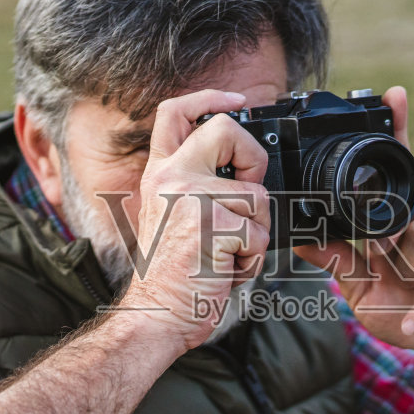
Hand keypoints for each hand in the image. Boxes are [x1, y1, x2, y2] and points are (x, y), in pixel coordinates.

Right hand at [117, 90, 271, 350]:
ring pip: (257, 198)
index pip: (174, 112)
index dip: (209, 97)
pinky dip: (251, 261)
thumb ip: (195, 185)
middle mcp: (171, 178)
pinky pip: (259, 235)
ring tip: (225, 255)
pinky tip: (225, 271)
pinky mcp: (214, 224)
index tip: (237, 100)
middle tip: (247, 191)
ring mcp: (192, 198)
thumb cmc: (169, 277)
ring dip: (254, 234)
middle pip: (226, 129)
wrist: (154, 316)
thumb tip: (242, 173)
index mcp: (159, 174)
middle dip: (253, 158)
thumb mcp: (171, 216)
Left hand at [294, 85, 413, 363]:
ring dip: (407, 268)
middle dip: (391, 226)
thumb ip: (337, 257)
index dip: (399, 130)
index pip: (402, 167)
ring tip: (405, 288)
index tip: (393, 95)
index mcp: (408, 217)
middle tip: (379, 255)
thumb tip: (300, 237)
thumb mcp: (360, 285)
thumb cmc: (405, 309)